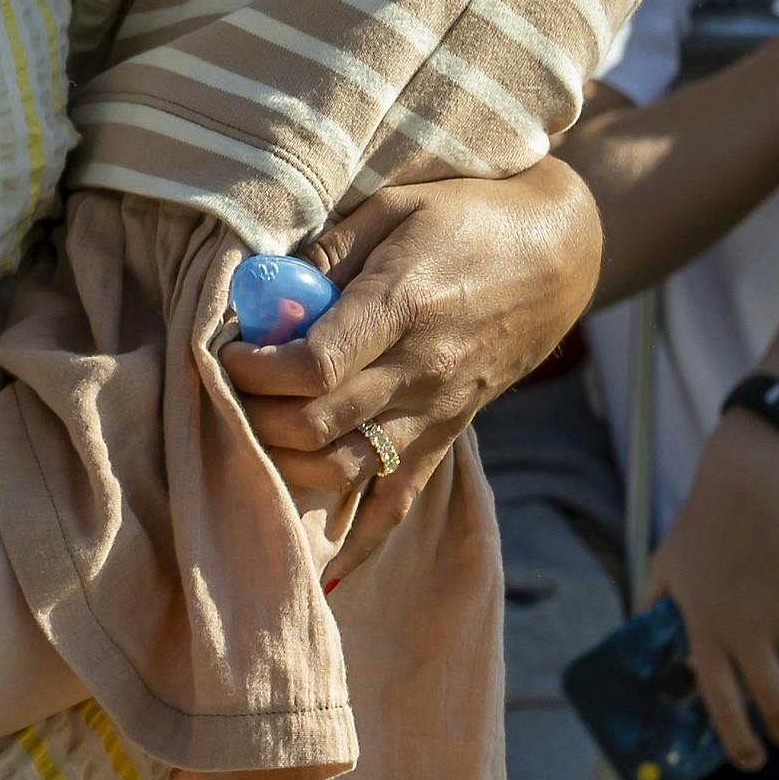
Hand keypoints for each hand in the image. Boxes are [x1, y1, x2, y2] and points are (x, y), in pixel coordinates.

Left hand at [230, 164, 601, 556]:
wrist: (553, 256)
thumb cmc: (464, 218)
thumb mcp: (390, 209)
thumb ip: (324, 253)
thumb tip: (259, 293)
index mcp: (402, 306)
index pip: (312, 366)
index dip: (255, 369)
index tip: (226, 354)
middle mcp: (419, 370)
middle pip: (317, 425)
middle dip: (254, 417)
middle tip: (224, 395)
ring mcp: (435, 410)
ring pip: (345, 470)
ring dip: (285, 467)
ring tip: (252, 439)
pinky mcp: (446, 434)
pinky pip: (398, 502)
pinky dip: (357, 541)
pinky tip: (320, 570)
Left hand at [654, 413, 778, 773]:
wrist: (750, 481)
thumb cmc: (702, 524)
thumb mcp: (662, 567)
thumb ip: (650, 606)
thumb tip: (639, 635)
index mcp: (705, 631)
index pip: (721, 704)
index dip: (738, 742)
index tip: (752, 761)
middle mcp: (747, 633)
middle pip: (775, 706)